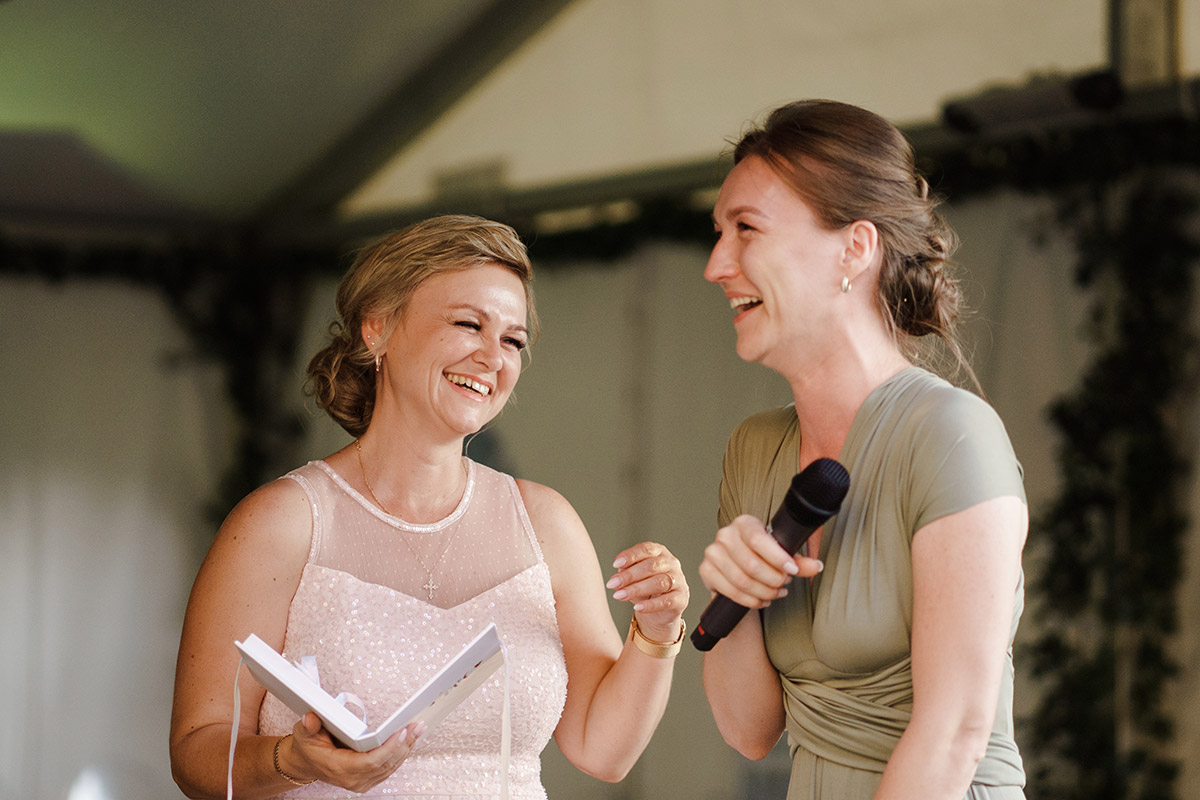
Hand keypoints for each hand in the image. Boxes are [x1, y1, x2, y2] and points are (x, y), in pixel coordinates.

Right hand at [281, 712, 425, 791]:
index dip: (388, 748)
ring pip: (390, 767)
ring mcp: (361, 782)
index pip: (370, 761)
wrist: (306, 763)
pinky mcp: (367, 780)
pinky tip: (410, 740)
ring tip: (418, 729)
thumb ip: (309, 726)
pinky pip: (388, 768)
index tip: (401, 732)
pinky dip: (400, 754)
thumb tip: (311, 718)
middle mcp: (352, 779)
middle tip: (417, 725)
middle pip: (385, 763)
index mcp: (339, 768)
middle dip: (404, 744)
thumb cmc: (308, 747)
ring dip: (406, 748)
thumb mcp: (304, 734)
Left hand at [607, 542, 688, 641]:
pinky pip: (667, 601)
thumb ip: (626, 571)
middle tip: (613, 583)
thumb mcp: (633, 577)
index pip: (646, 549)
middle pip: (652, 566)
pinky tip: (637, 607)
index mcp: (659, 552)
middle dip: (630, 575)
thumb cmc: (644, 588)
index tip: (616, 564)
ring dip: (636, 589)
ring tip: (620, 595)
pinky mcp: (682, 598)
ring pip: (659, 582)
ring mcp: (679, 580)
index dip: (631, 556)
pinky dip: (650, 605)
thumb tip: (619, 574)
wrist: (659, 611)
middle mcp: (671, 563)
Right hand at [698, 514, 823, 608]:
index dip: (777, 558)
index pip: (759, 540)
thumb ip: (799, 561)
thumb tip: (816, 566)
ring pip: (742, 580)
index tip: (792, 571)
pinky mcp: (706, 570)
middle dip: (773, 580)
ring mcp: (713, 552)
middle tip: (784, 584)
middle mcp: (725, 534)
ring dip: (764, 592)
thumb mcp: (780, 556)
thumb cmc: (759, 557)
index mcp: (744, 523)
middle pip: (751, 564)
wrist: (737, 570)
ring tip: (775, 593)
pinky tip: (761, 599)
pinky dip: (750, 600)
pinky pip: (731, 591)